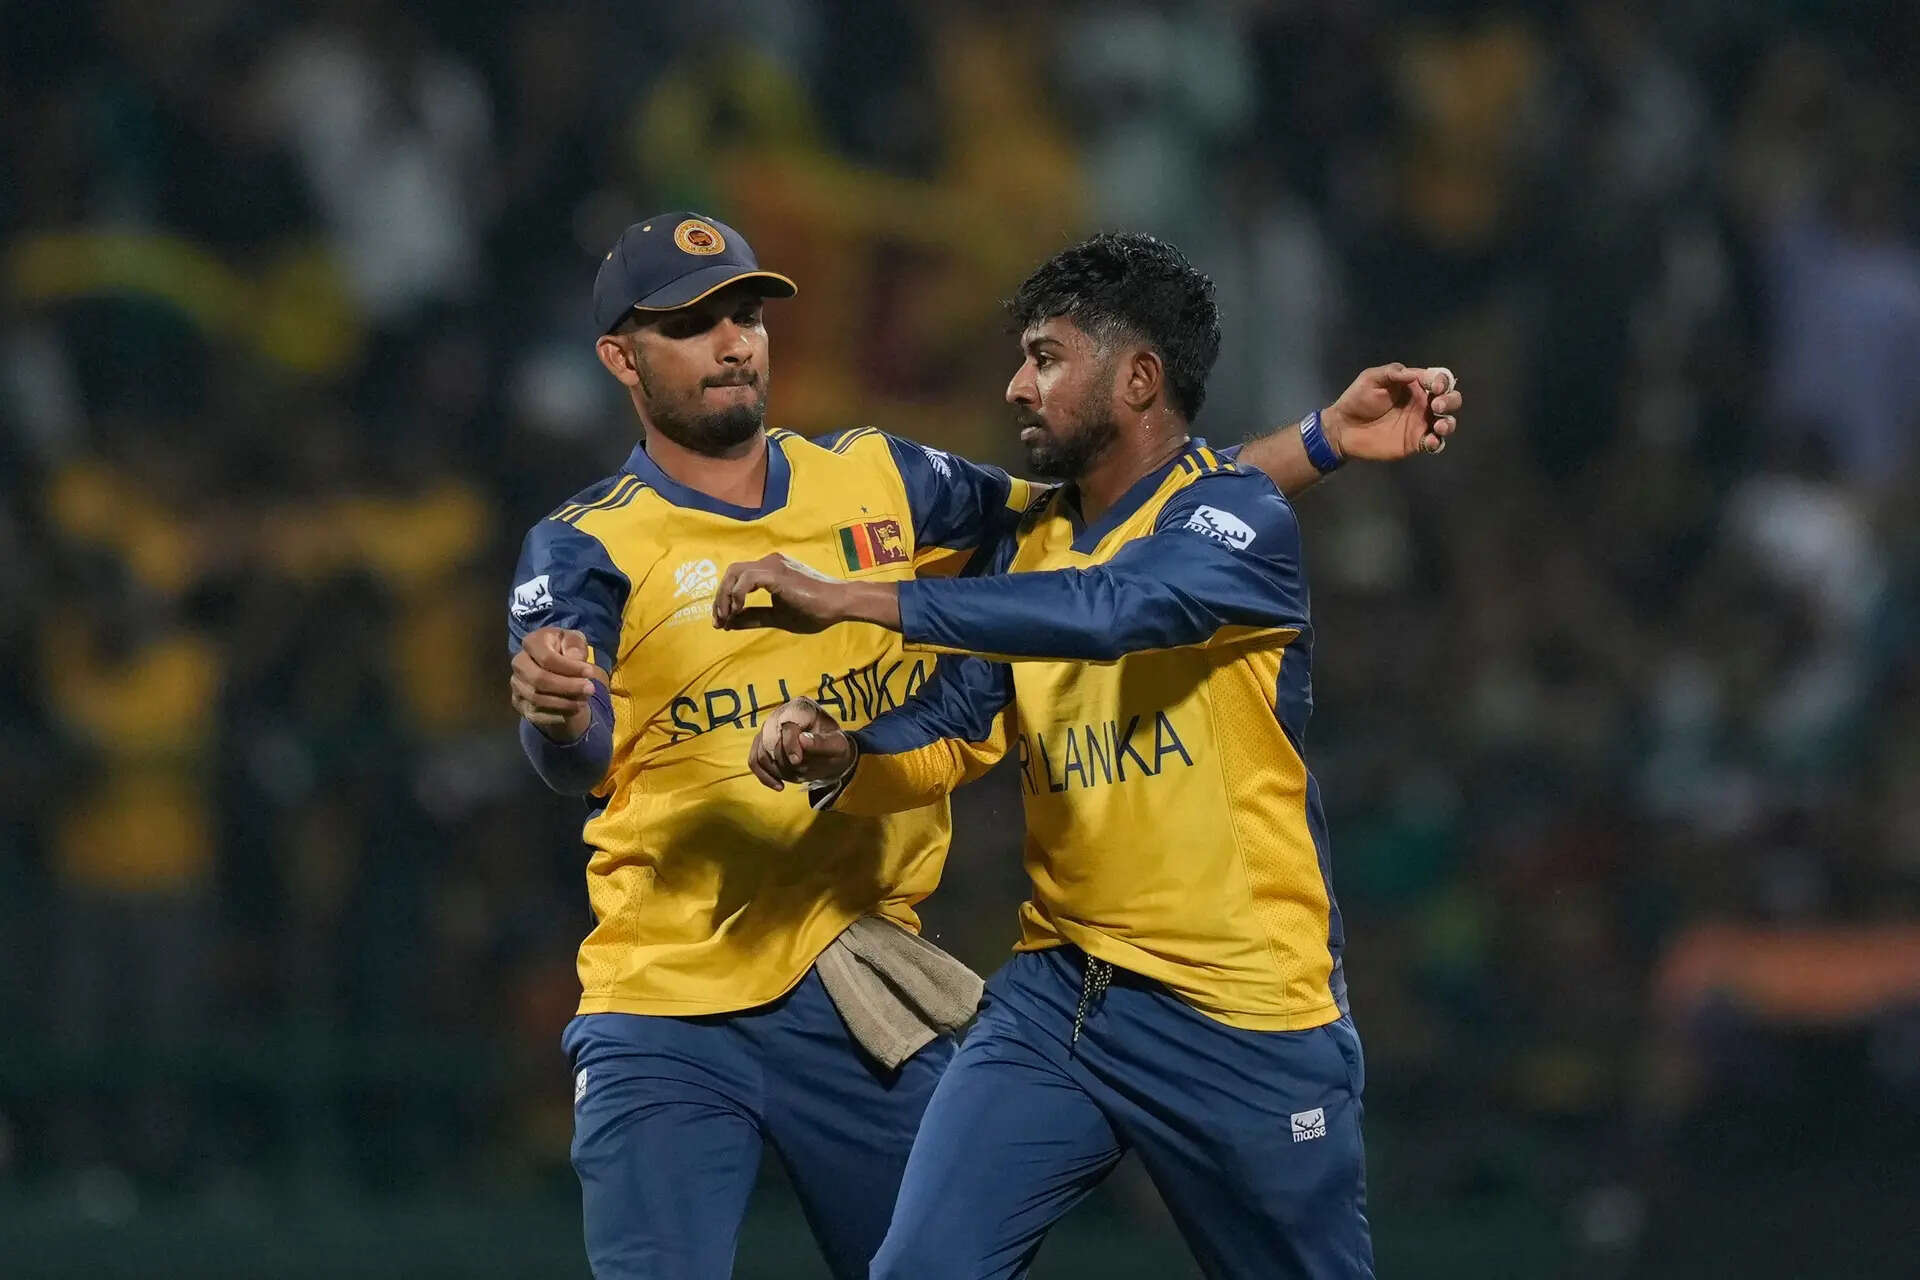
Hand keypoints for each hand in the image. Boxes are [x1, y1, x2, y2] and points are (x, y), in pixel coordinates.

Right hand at [510, 627, 599, 741]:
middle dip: (567, 687)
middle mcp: (519, 662)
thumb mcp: (575, 641)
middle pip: (538, 679)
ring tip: (584, 701)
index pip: (546, 658)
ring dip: (563, 702)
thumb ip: (575, 646)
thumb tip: (573, 658)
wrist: (557, 666)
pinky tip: (571, 711)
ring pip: (536, 698)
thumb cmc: (567, 649)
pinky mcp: (518, 702)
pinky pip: (534, 714)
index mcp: (532, 642)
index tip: (590, 673)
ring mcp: (516, 683)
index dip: (569, 667)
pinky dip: (555, 715)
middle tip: (590, 689)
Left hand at [713, 553, 855, 632]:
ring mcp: (771, 566)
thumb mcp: (777, 617)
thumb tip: (727, 623)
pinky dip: (737, 595)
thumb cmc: (813, 611)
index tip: (721, 622)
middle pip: (731, 572)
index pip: (737, 578)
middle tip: (719, 621)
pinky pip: (746, 579)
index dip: (724, 600)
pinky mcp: (776, 574)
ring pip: (735, 572)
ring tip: (726, 617)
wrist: (838, 605)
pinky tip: (739, 610)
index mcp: (769, 571)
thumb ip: (753, 617)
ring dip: (725, 596)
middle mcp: (768, 563)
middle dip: (720, 597)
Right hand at [748, 697, 855, 790]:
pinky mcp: (761, 743)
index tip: (797, 761)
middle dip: (785, 761)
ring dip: (778, 771)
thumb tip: (802, 740)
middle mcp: (781, 713)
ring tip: (798, 775)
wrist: (830, 754)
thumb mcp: (837, 745)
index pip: (787, 725)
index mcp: (801, 707)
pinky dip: (764, 776)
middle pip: (769, 741)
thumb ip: (822, 743)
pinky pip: (754, 761)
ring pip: (761, 754)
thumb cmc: (835, 746)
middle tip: (802, 769)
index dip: (790, 745)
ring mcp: (768, 728)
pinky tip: (779, 786)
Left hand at [1322, 364, 1461, 459]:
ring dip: (1449, 423)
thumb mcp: (1372, 378)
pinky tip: (1430, 440)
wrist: (1343, 428)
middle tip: (1436, 405)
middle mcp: (1422, 404)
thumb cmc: (1357, 400)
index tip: (1435, 386)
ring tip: (1439, 426)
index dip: (1442, 381)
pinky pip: (1434, 444)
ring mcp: (1420, 424)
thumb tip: (1416, 373)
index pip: (1439, 380)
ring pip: (1447, 423)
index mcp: (1415, 386)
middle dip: (1450, 400)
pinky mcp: (1415, 442)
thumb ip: (1393, 372)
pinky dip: (1437, 443)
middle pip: (1450, 400)